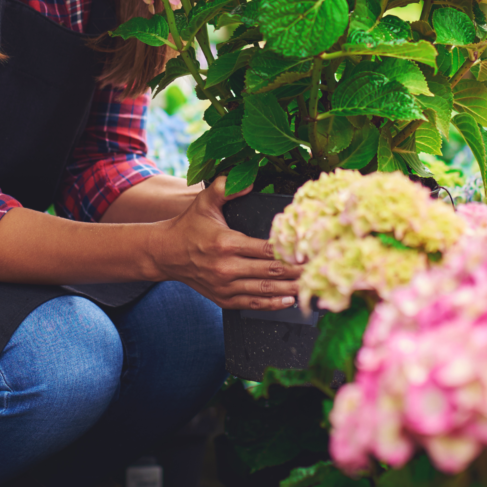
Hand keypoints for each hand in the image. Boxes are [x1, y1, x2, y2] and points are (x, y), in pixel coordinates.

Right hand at [151, 177, 301, 310]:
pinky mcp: (223, 298)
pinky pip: (252, 304)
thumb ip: (225, 188)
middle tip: (319, 268)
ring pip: (265, 290)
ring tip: (310, 285)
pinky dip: (272, 303)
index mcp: (226, 243)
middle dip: (297, 271)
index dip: (290, 250)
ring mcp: (225, 286)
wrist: (166, 253)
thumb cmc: (189, 226)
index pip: (266, 248)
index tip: (310, 250)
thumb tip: (248, 182)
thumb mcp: (204, 202)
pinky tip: (289, 299)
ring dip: (290, 289)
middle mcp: (226, 267)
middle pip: (271, 271)